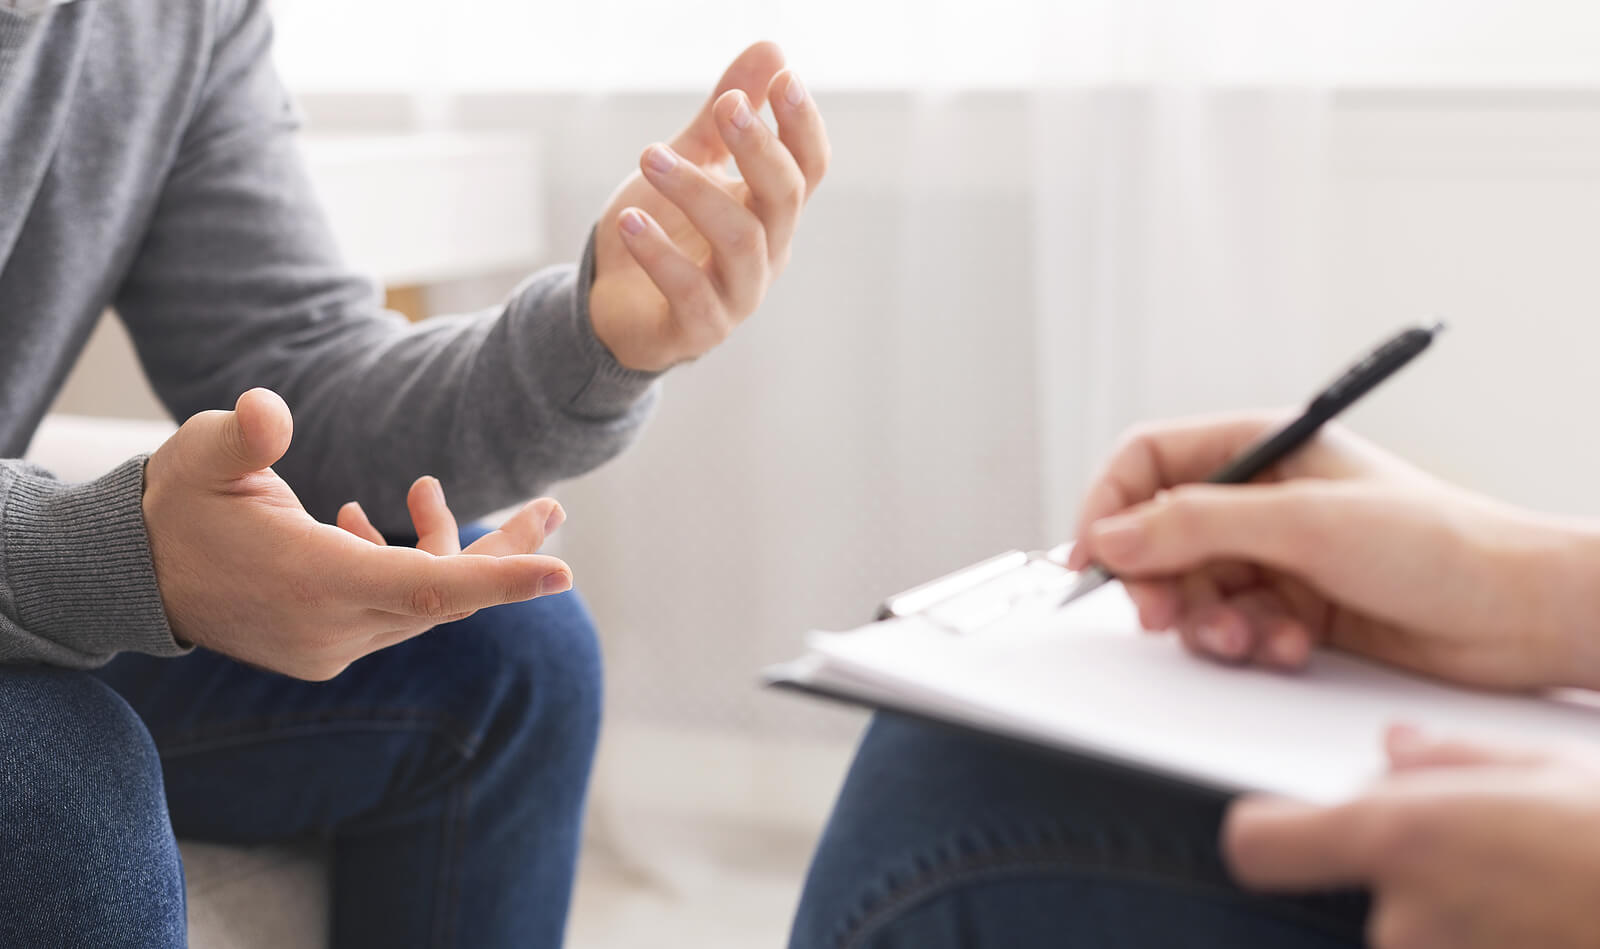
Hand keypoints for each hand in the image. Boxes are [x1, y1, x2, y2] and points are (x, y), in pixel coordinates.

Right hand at [142, 388, 571, 680]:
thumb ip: (240, 436)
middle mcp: (331, 626)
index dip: (499, 578)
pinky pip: (392, 609)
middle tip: (553, 508)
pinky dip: (404, 567)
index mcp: (313, 581)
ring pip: (423, 603)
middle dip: (503, 553)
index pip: (428, 586)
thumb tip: (267, 412)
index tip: (562, 572)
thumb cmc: (175, 504)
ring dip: (449, 552)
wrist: (131, 578)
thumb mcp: (200, 455)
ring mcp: (330, 645)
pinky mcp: (326, 648)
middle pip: (446, 596)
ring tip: (430, 492)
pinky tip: (370, 521)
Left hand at [588, 41, 830, 371]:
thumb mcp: (689, 162)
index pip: (807, 168)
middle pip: (784, 199)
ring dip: (696, 192)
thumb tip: (772, 50)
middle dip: (758, 148)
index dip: (802, 126)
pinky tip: (630, 221)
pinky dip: (659, 254)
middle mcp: (766, 253)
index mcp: (771, 212)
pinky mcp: (699, 328)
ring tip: (650, 157)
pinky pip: (689, 291)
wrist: (613, 306)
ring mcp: (737, 295)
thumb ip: (723, 116)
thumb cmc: (663, 232)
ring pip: (739, 241)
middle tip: (726, 106)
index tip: (783, 78)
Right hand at [1066, 412, 1599, 689]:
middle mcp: (1262, 499)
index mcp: (1262, 448)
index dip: (1111, 506)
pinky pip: (1233, 627)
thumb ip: (1196, 525)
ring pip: (1193, 590)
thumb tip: (1111, 535)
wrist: (1520, 615)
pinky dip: (1251, 643)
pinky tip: (1291, 646)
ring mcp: (1276, 556)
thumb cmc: (1440, 544)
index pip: (1149, 461)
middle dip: (1159, 581)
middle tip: (1166, 616)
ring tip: (1250, 638)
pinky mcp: (1293, 609)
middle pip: (1160, 535)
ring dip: (1210, 622)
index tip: (1094, 558)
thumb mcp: (1303, 524)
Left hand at [1225, 725, 1599, 948]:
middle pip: (1369, 896)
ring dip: (1471, 922)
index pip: (1259, 845)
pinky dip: (1502, 942)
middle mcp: (1409, 919)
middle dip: (1421, 879)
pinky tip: (1555, 922)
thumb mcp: (1548, 768)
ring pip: (1426, 939)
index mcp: (1403, 838)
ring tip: (1548, 893)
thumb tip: (1396, 756)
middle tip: (1508, 860)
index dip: (1276, 835)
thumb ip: (1452, 764)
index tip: (1296, 828)